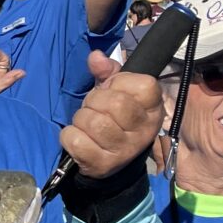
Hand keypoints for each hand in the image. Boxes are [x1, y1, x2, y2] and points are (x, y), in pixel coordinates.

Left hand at [61, 50, 162, 178]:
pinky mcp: (103, 164)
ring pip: (94, 122)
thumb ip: (107, 71)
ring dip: (81, 119)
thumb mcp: (114, 90)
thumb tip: (96, 57)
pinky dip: (70, 136)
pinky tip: (79, 138)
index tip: (114, 91)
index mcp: (152, 108)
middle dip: (95, 100)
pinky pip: (76, 141)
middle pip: (115, 102)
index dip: (120, 83)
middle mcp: (144, 130)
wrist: (107, 159)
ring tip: (87, 124)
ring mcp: (125, 150)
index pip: (143, 84)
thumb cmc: (112, 117)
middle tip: (95, 109)